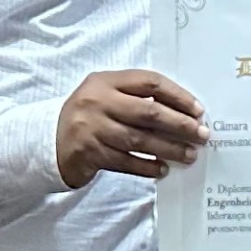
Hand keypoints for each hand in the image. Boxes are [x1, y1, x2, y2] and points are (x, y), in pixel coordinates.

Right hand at [56, 69, 206, 185]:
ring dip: (169, 149)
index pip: (150, 82)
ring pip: (140, 140)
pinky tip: (162, 169)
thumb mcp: (106, 96)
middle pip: (149, 112)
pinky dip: (147, 167)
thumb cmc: (88, 116)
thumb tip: (182, 114)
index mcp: (106, 81)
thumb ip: (136, 98)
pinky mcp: (89, 152)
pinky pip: (126, 162)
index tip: (198, 111)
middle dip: (180, 125)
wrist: (48, 139)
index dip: (178, 96)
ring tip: (189, 155)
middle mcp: (98, 101)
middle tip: (202, 135)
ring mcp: (92, 128)